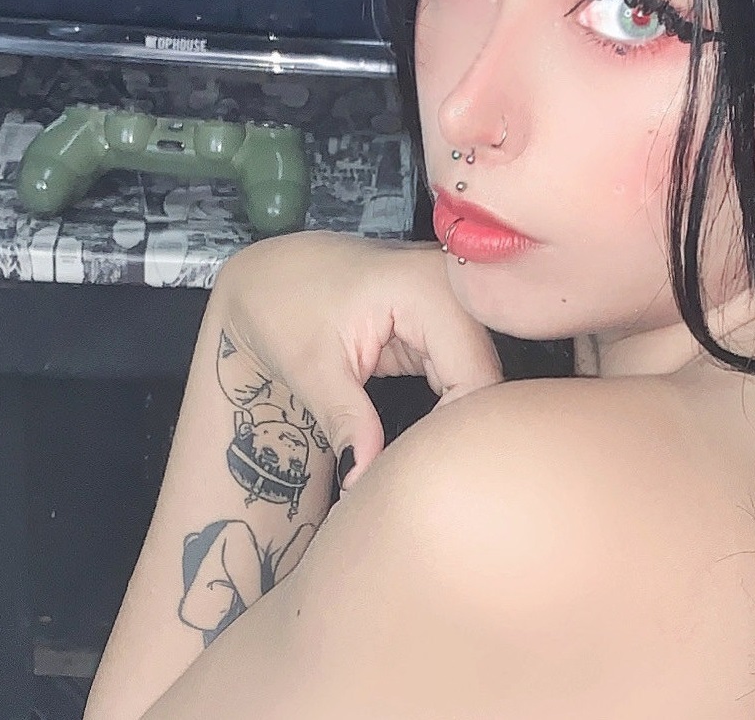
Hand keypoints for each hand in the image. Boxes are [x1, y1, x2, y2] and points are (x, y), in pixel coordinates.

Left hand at [208, 231, 502, 491]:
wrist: (267, 273)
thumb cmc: (281, 304)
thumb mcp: (311, 368)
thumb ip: (347, 422)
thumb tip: (364, 482)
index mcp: (427, 286)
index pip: (474, 375)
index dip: (452, 432)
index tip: (415, 476)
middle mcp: (454, 286)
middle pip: (486, 377)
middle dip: (455, 432)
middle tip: (417, 478)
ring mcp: (454, 299)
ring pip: (479, 378)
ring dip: (451, 421)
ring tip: (416, 462)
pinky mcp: (445, 318)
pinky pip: (463, 371)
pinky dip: (445, 406)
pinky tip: (418, 437)